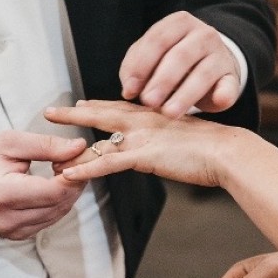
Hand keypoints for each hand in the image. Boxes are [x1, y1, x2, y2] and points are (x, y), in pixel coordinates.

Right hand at [0, 131, 86, 238]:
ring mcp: (12, 231)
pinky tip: (53, 185)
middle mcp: (7, 219)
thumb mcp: (8, 142)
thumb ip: (45, 145)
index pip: (53, 192)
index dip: (72, 175)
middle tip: (75, 161)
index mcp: (2, 194)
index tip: (77, 157)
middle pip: (59, 204)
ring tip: (64, 170)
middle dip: (74, 182)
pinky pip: (49, 220)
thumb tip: (78, 147)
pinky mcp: (17, 235)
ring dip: (68, 193)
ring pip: (58, 214)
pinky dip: (57, 202)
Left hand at [45, 100, 243, 187]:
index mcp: (155, 115)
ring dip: (73, 149)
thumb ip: (167, 139)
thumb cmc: (212, 149)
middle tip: (50, 111)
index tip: (81, 103)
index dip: (98, 105)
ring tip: (50, 154)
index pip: (120, 107)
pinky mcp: (144, 155)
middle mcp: (145, 121)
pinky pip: (108, 163)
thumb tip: (161, 148)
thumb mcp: (185, 137)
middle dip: (75, 113)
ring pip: (99, 140)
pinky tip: (69, 174)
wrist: (227, 152)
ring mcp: (143, 137)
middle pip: (102, 114)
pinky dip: (87, 169)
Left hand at [120, 11, 240, 117]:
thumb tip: (129, 90)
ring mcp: (220, 54)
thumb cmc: (172, 62)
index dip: (142, 65)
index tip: (130, 90)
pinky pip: (230, 85)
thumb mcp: (150, 59)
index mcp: (178, 23)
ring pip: (203, 73)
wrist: (211, 66)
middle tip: (148, 101)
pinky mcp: (232, 77)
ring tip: (169, 112)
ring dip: (185, 94)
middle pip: (180, 55)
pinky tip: (219, 100)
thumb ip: (135, 69)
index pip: (158, 39)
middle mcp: (202, 33)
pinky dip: (225, 93)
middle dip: (162, 80)